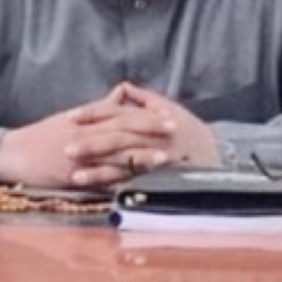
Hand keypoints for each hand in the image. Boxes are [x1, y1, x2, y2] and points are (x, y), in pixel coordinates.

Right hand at [0, 83, 175, 187]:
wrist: (14, 154)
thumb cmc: (43, 135)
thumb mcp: (71, 116)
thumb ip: (100, 107)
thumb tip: (121, 93)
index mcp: (87, 119)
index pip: (122, 113)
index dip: (146, 115)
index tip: (169, 115)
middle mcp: (86, 133)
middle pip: (123, 129)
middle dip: (150, 129)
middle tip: (175, 129)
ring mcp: (80, 154)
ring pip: (115, 153)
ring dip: (142, 155)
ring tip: (165, 157)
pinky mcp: (73, 174)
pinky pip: (100, 177)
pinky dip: (120, 179)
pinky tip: (137, 183)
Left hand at [67, 82, 219, 185]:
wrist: (216, 157)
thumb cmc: (188, 130)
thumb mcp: (167, 107)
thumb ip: (141, 98)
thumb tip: (121, 88)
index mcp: (151, 118)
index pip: (117, 114)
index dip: (94, 114)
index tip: (71, 117)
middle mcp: (153, 139)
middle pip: (117, 139)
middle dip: (91, 143)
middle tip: (65, 147)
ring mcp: (155, 161)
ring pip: (123, 164)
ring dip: (98, 171)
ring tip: (73, 175)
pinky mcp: (157, 180)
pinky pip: (134, 184)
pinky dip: (114, 188)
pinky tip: (98, 193)